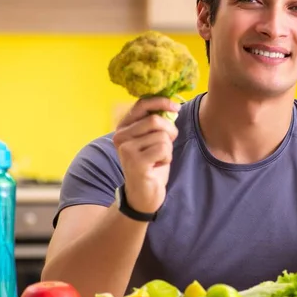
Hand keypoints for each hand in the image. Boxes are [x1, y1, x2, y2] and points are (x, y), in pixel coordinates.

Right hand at [112, 97, 179, 212]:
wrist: (143, 194)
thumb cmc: (150, 164)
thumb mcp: (152, 139)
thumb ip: (157, 123)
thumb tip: (172, 107)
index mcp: (123, 127)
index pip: (141, 104)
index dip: (161, 102)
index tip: (176, 107)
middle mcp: (120, 136)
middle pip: (155, 120)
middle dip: (169, 131)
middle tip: (167, 144)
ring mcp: (126, 149)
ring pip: (162, 136)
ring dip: (168, 149)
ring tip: (157, 159)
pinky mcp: (135, 162)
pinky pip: (163, 149)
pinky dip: (167, 158)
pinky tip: (157, 166)